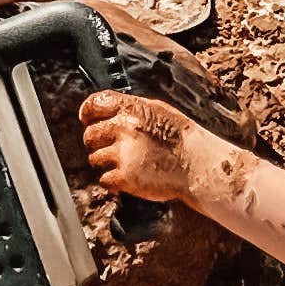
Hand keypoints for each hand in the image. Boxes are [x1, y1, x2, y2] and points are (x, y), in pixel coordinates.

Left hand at [79, 90, 203, 206]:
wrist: (198, 166)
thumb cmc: (181, 139)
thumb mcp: (159, 110)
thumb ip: (133, 109)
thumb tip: (110, 110)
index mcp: (132, 108)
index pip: (94, 104)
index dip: (87, 112)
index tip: (86, 119)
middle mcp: (124, 128)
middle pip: (89, 134)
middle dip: (96, 142)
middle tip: (109, 148)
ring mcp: (124, 153)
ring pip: (94, 158)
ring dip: (105, 163)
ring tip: (124, 164)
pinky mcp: (126, 177)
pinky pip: (104, 180)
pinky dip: (113, 181)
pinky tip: (127, 178)